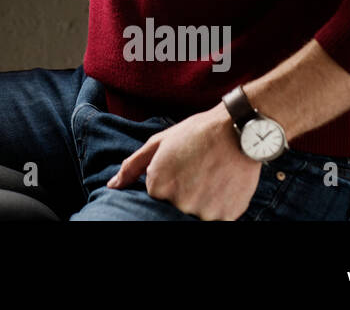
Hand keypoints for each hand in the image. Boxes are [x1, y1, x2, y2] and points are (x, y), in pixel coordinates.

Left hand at [105, 104, 260, 219]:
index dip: (168, 180)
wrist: (238, 130)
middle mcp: (178, 202)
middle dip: (183, 191)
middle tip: (197, 171)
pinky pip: (215, 218)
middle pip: (175, 206)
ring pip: (195, 213)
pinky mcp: (226, 217)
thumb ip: (132, 166)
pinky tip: (222, 184)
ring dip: (201, 199)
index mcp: (158, 185)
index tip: (180, 168)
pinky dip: (218, 205)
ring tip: (210, 176)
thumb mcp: (158, 142)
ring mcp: (202, 212)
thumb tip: (112, 186)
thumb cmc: (196, 133)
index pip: (155, 195)